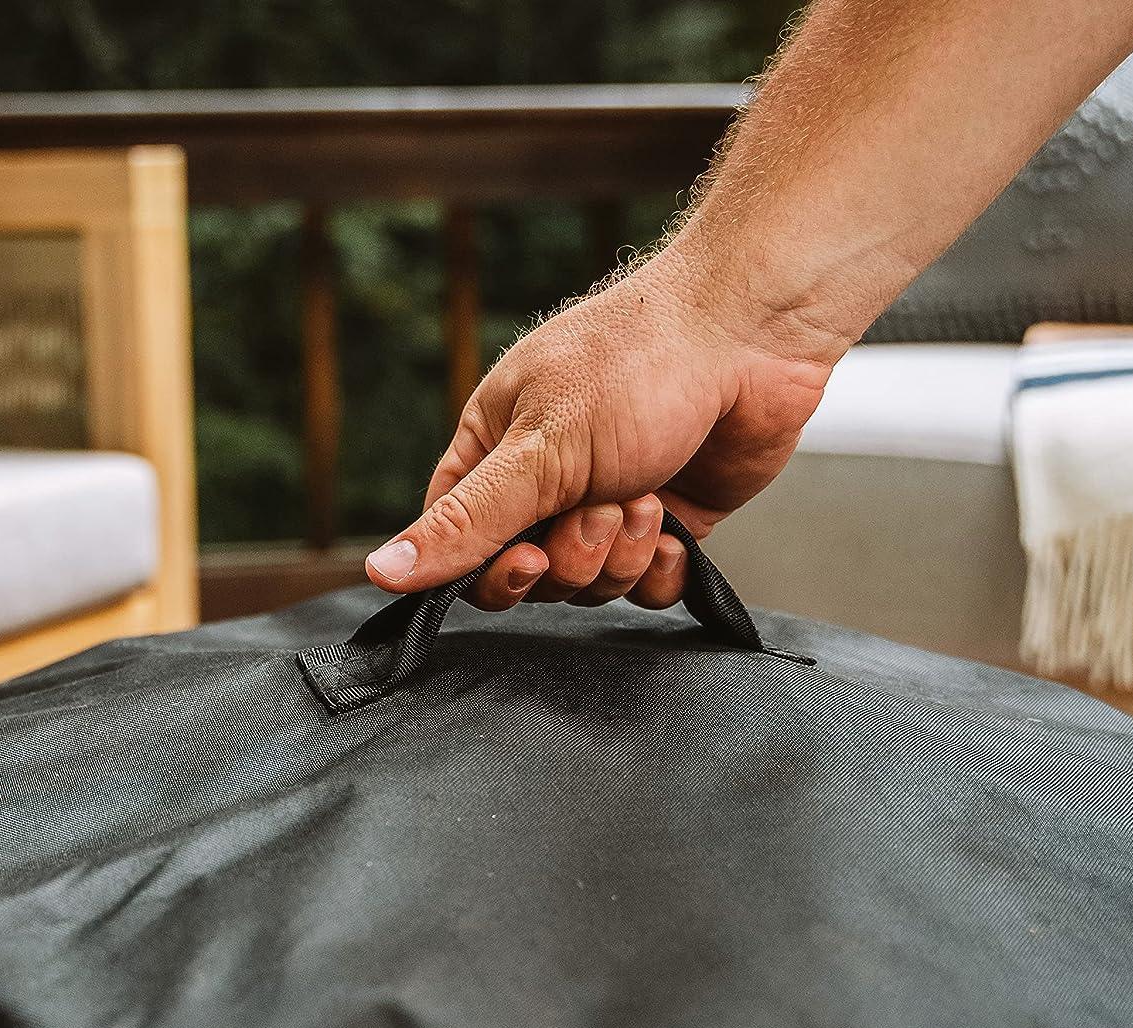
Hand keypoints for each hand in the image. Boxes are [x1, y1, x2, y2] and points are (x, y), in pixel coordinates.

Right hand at [363, 246, 848, 610]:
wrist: (752, 335)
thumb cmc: (636, 366)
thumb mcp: (539, 449)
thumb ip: (464, 521)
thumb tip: (380, 570)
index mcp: (495, 452)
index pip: (462, 546)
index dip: (493, 572)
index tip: (529, 558)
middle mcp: (547, 484)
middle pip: (533, 579)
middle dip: (573, 557)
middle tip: (603, 507)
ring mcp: (608, 506)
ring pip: (591, 585)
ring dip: (621, 553)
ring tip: (647, 495)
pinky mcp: (666, 523)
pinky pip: (646, 586)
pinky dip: (660, 568)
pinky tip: (674, 527)